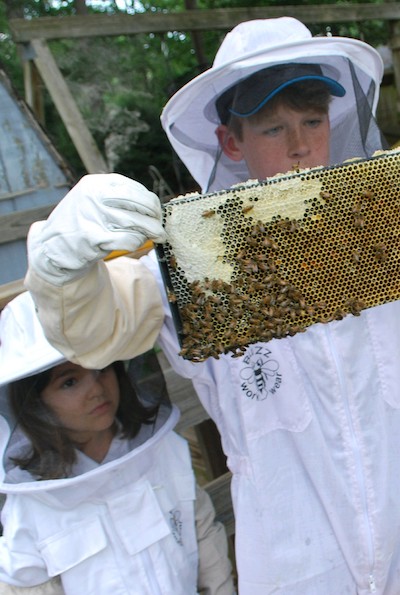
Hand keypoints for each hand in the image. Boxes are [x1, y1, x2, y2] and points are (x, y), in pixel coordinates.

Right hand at [27, 174, 166, 284]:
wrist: (51, 248)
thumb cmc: (79, 225)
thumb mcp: (93, 202)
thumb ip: (117, 200)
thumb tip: (153, 206)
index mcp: (96, 183)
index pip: (135, 189)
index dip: (151, 202)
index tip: (156, 212)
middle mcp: (94, 196)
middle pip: (139, 204)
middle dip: (154, 217)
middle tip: (160, 228)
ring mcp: (92, 216)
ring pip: (136, 222)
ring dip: (148, 232)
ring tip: (154, 237)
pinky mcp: (93, 237)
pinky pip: (127, 239)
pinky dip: (136, 242)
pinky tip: (135, 243)